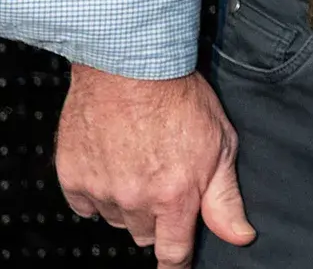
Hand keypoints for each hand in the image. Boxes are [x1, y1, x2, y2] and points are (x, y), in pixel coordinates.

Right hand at [56, 65, 254, 267]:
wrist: (129, 64)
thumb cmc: (178, 95)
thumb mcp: (221, 143)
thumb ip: (225, 197)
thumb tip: (240, 236)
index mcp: (175, 196)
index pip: (174, 252)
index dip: (178, 262)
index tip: (178, 264)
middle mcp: (135, 199)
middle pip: (145, 234)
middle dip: (156, 217)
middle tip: (163, 181)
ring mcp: (101, 190)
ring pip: (116, 218)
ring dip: (127, 202)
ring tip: (139, 161)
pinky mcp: (72, 177)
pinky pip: (86, 204)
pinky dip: (98, 189)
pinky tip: (112, 162)